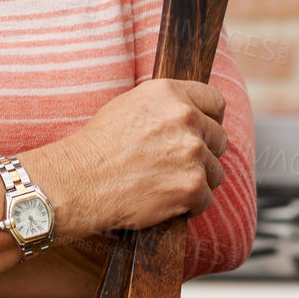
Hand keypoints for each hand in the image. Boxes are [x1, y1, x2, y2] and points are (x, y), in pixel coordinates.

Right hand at [37, 78, 227, 239]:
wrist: (79, 181)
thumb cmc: (98, 146)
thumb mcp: (131, 105)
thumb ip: (167, 105)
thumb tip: (192, 113)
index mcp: (170, 93)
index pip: (215, 102)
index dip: (210, 119)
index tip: (203, 132)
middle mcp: (186, 118)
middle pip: (219, 138)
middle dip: (203, 153)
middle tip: (176, 164)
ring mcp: (191, 153)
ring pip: (215, 171)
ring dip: (196, 180)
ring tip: (165, 182)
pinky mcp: (191, 186)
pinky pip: (205, 198)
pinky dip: (188, 205)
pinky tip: (164, 199)